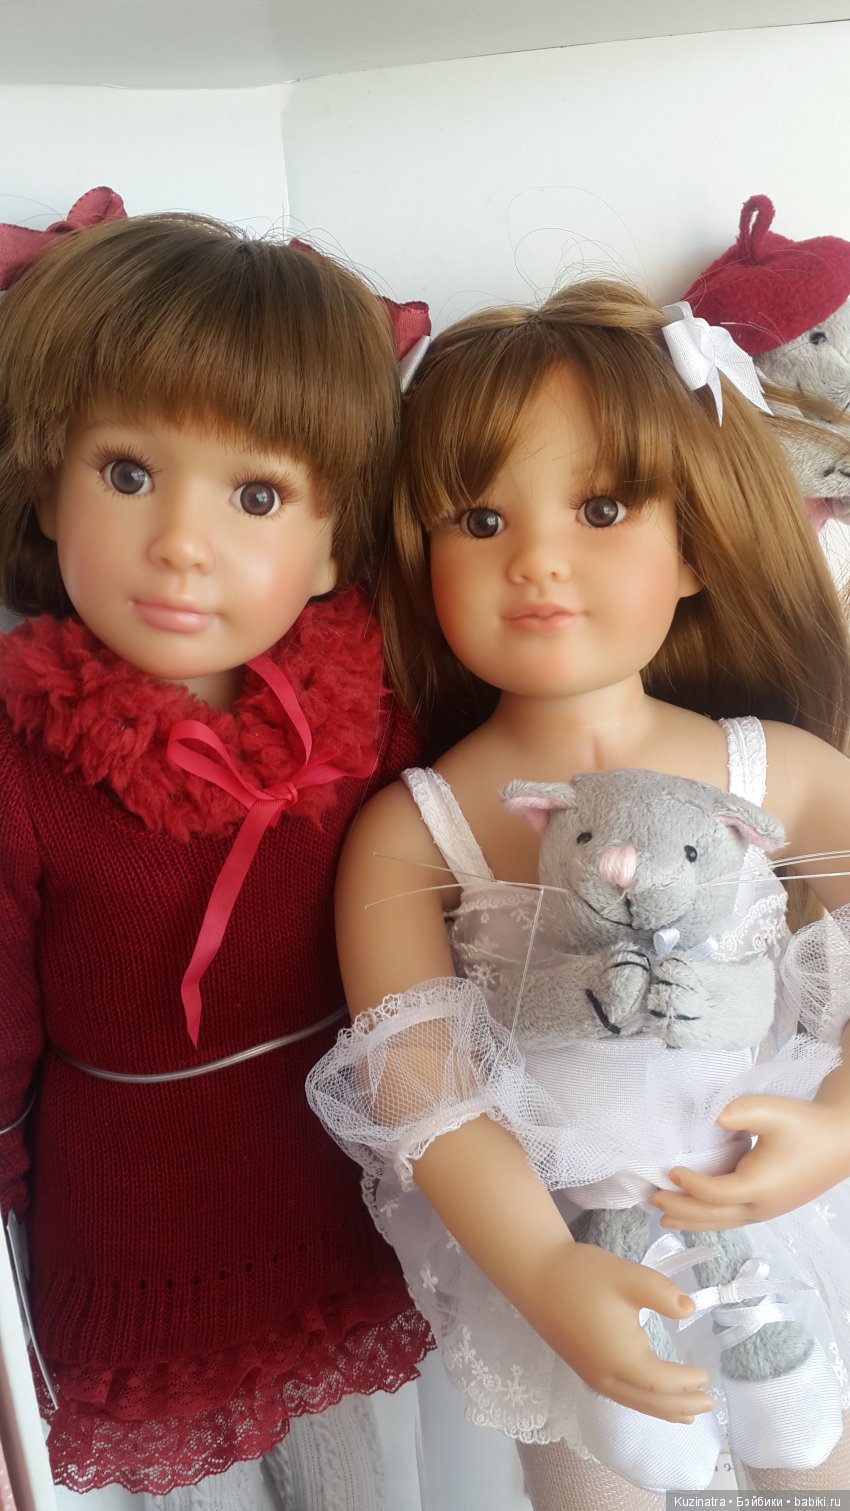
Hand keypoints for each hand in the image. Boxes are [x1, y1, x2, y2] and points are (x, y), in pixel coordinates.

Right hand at [532, 1241, 713, 1422]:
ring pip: (634, 1402)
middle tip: (709, 1406)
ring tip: (686, 1415)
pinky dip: (642, 1402)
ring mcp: (592, 1375)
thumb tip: (689, 1309)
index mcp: (621, 1359)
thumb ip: (662, 1294)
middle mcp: (606, 1377)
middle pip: (650, 1403)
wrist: (534, 1272)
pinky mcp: (583, 1367)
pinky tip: (647, 1396)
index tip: (707, 1377)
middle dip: (681, 1407)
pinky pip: (621, 1395)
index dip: (686, 1384)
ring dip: (663, 1410)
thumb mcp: (627, 1276)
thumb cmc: (581, 1274)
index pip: (662, 1384)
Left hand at [653, 1094, 849, 1230]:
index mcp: (760, 1185)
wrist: (839, 1139)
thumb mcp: (771, 1110)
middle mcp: (762, 1205)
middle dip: (681, 1210)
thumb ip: (740, 1113)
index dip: (689, 1185)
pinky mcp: (769, 1206)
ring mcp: (766, 1210)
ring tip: (663, 1219)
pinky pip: (732, 1218)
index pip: (714, 1193)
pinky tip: (697, 1215)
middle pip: (713, 1216)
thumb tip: (714, 1119)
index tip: (670, 1171)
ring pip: (722, 1223)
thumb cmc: (805, 1123)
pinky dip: (709, 1219)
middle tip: (652, 1200)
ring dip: (692, 1221)